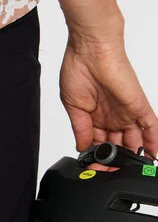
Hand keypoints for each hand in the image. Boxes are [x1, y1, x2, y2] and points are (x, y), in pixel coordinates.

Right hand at [59, 29, 157, 171]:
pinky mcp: (139, 107)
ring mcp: (126, 113)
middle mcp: (111, 115)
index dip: (97, 157)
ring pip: (135, 142)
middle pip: (117, 146)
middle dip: (114, 161)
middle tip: (109, 172)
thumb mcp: (72, 104)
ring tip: (127, 172)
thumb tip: (82, 148)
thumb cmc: (78, 68)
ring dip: (132, 159)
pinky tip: (153, 159)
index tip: (94, 168)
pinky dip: (154, 145)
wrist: (90, 49)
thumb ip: (80, 128)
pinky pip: (152, 130)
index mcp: (94, 115)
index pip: (99, 143)